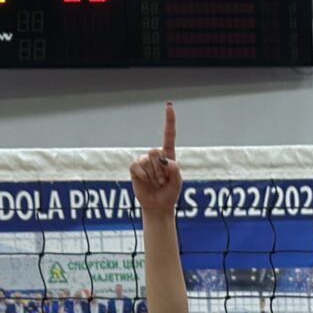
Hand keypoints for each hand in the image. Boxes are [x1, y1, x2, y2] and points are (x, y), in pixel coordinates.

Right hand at [128, 102, 181, 216]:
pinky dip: (143, 175)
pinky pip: (137, 166)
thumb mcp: (177, 182)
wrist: (158, 206)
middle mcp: (156, 156)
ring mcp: (144, 161)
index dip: (169, 121)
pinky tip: (145, 181)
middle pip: (155, 151)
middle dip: (160, 169)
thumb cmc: (169, 193)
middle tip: (162, 181)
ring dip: (153, 175)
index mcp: (168, 156)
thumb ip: (175, 170)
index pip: (168, 135)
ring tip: (156, 183)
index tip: (169, 106)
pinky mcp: (135, 168)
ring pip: (147, 160)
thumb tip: (165, 160)